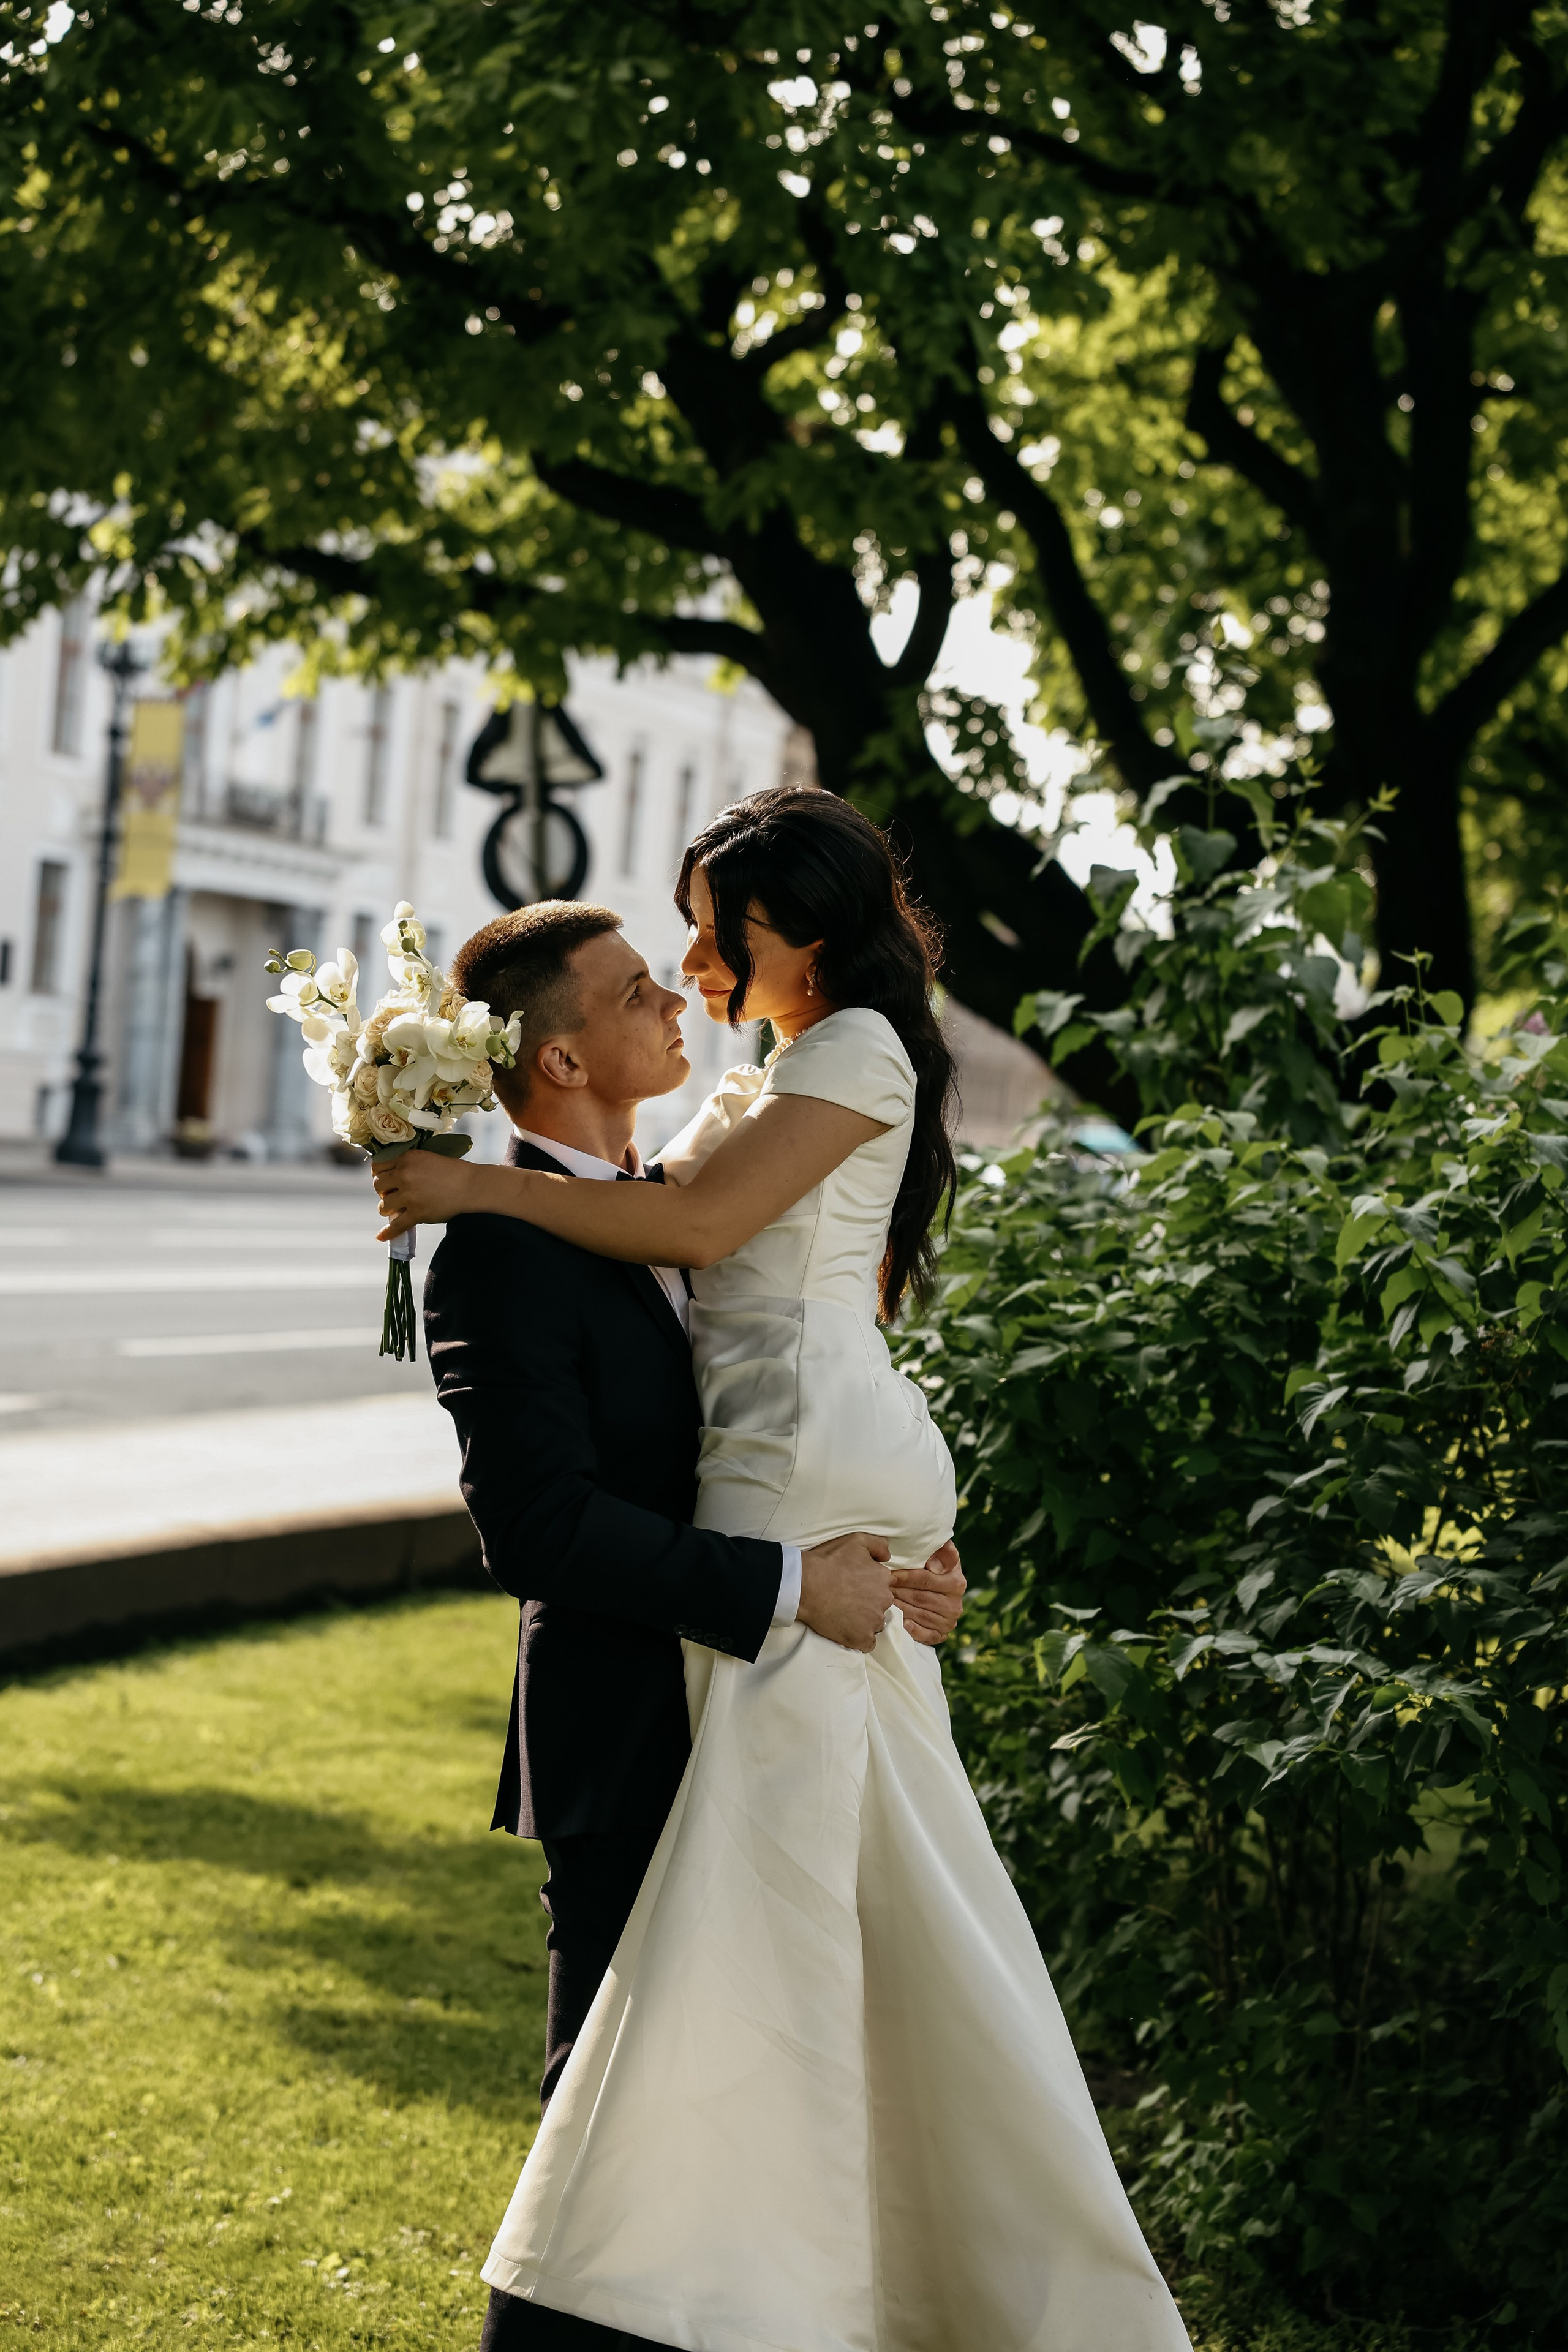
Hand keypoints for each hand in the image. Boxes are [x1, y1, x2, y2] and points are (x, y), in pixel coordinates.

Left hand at [374, 1149, 483, 1238]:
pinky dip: (388, 1233)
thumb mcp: (427, 1158)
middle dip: (383, 1192)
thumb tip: (390, 1178)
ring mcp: (410, 1195)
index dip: (379, 1174)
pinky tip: (381, 1237)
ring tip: (395, 1210)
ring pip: (383, 1205)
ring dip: (387, 1209)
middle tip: (393, 1195)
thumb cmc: (453, 1172)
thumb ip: (408, 1164)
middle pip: (378, 1185)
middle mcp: (405, 1175)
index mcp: (407, 1158)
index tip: (386, 1181)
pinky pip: (396, 1225)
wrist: (472, 1186)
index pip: (377, 1166)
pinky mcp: (418, 1213)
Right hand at [797, 1534, 893, 1653]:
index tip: (853, 1585)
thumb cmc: (828, 1561)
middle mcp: (884, 1600)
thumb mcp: (856, 1540)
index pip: (883, 1585)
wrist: (805, 1585)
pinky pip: (868, 1642)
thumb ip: (879, 1545)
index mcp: (883, 1578)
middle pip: (880, 1604)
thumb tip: (887, 1557)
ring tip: (844, 1613)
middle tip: (846, 1598)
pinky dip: (860, 1638)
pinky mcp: (861, 1638)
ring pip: (875, 1623)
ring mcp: (874, 1621)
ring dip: (864, 1620)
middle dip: (867, 1603)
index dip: (868, 1585)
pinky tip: (847, 1629)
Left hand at [890, 1540, 965, 1647]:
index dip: (906, 1577)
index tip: (890, 1575)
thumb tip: (935, 1566)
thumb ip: (943, 1551)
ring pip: (919, 1615)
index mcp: (957, 1582)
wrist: (941, 1586)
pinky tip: (900, 1621)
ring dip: (900, 1608)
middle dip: (898, 1592)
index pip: (926, 1580)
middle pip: (919, 1599)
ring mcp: (948, 1622)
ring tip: (883, 1601)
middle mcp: (955, 1605)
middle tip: (880, 1588)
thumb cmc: (934, 1566)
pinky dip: (911, 1629)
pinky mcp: (941, 1635)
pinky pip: (925, 1635)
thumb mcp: (940, 1552)